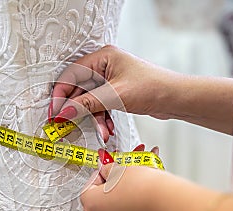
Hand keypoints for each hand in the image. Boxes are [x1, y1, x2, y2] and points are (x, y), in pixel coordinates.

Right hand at [50, 45, 175, 141]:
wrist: (177, 98)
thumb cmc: (153, 87)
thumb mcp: (115, 96)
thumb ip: (87, 104)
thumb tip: (64, 112)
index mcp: (103, 57)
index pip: (71, 75)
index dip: (60, 95)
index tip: (55, 113)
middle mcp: (104, 66)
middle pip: (79, 89)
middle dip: (79, 110)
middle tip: (69, 125)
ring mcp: (110, 79)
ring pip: (89, 100)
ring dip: (93, 117)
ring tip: (102, 131)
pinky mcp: (115, 91)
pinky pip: (99, 105)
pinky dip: (101, 118)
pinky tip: (108, 128)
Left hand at [80, 145, 169, 210]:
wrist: (169, 207)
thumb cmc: (144, 189)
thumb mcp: (121, 169)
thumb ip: (110, 169)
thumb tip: (108, 168)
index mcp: (92, 205)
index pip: (88, 187)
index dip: (101, 176)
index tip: (110, 171)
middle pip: (101, 204)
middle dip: (112, 191)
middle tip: (125, 181)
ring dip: (123, 205)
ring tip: (138, 193)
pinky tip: (145, 207)